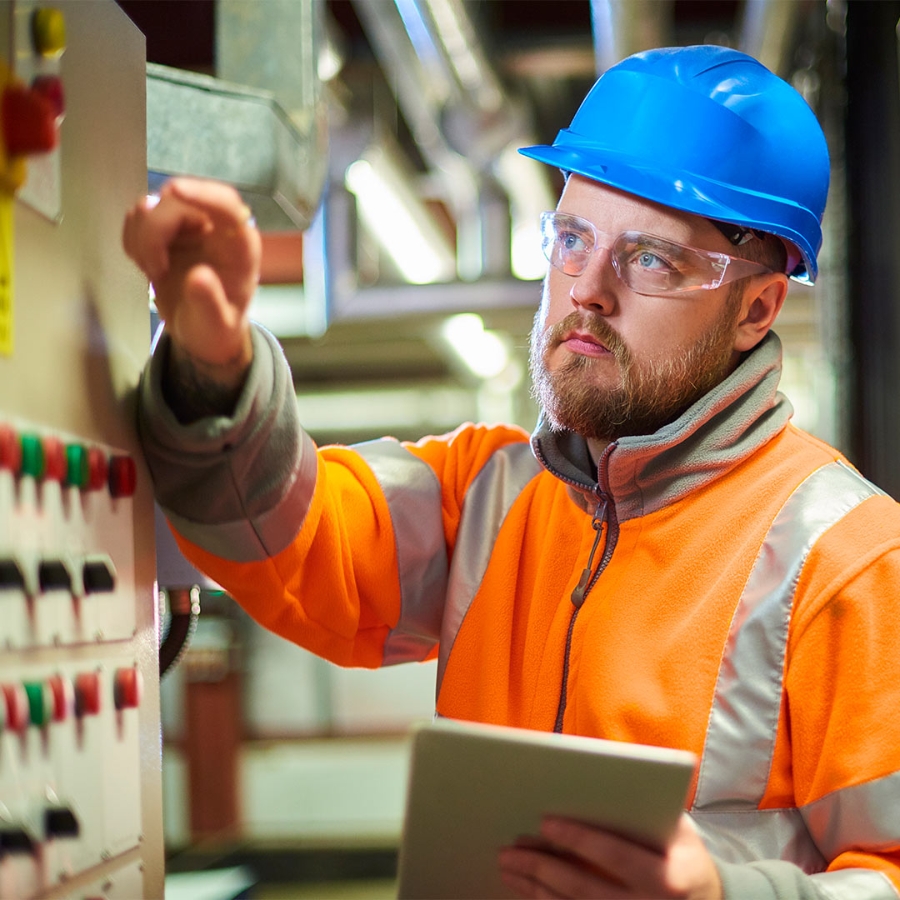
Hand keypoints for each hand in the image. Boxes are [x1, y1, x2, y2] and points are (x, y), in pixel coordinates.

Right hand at [122, 177, 260, 375]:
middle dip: (155, 231)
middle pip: (178, 202)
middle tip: (153, 271)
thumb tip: (198, 277)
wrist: (202, 332)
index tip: (174, 191)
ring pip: (153, 206)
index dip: (202, 194)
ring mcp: (189, 226)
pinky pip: (139, 217)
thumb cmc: (216, 328)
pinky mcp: (165, 229)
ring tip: (154, 273)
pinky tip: (146, 265)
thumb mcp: (216, 326)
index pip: (227, 205)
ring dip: (142, 238)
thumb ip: (209, 303)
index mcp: (239, 247)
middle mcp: (215, 228)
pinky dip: (134, 239)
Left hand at [498, 814, 722, 898]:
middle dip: (542, 867)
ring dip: (534, 889)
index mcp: (669, 878)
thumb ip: (648, 807)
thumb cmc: (684, 857)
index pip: (617, 856)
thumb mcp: (681, 831)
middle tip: (510, 849)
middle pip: (585, 889)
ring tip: (507, 865)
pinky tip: (524, 890)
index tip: (545, 822)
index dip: (580, 839)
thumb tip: (599, 777)